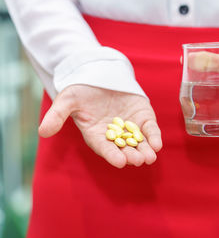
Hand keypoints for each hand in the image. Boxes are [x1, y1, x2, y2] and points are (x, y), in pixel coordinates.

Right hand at [38, 85, 161, 167]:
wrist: (99, 75)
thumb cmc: (81, 90)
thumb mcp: (67, 99)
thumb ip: (57, 115)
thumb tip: (42, 132)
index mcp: (96, 134)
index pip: (104, 147)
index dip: (112, 155)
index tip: (120, 162)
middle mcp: (114, 134)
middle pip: (124, 148)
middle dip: (131, 154)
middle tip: (139, 160)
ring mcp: (130, 126)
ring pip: (139, 142)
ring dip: (145, 149)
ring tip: (150, 157)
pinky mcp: (142, 117)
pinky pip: (149, 128)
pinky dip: (154, 136)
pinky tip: (158, 144)